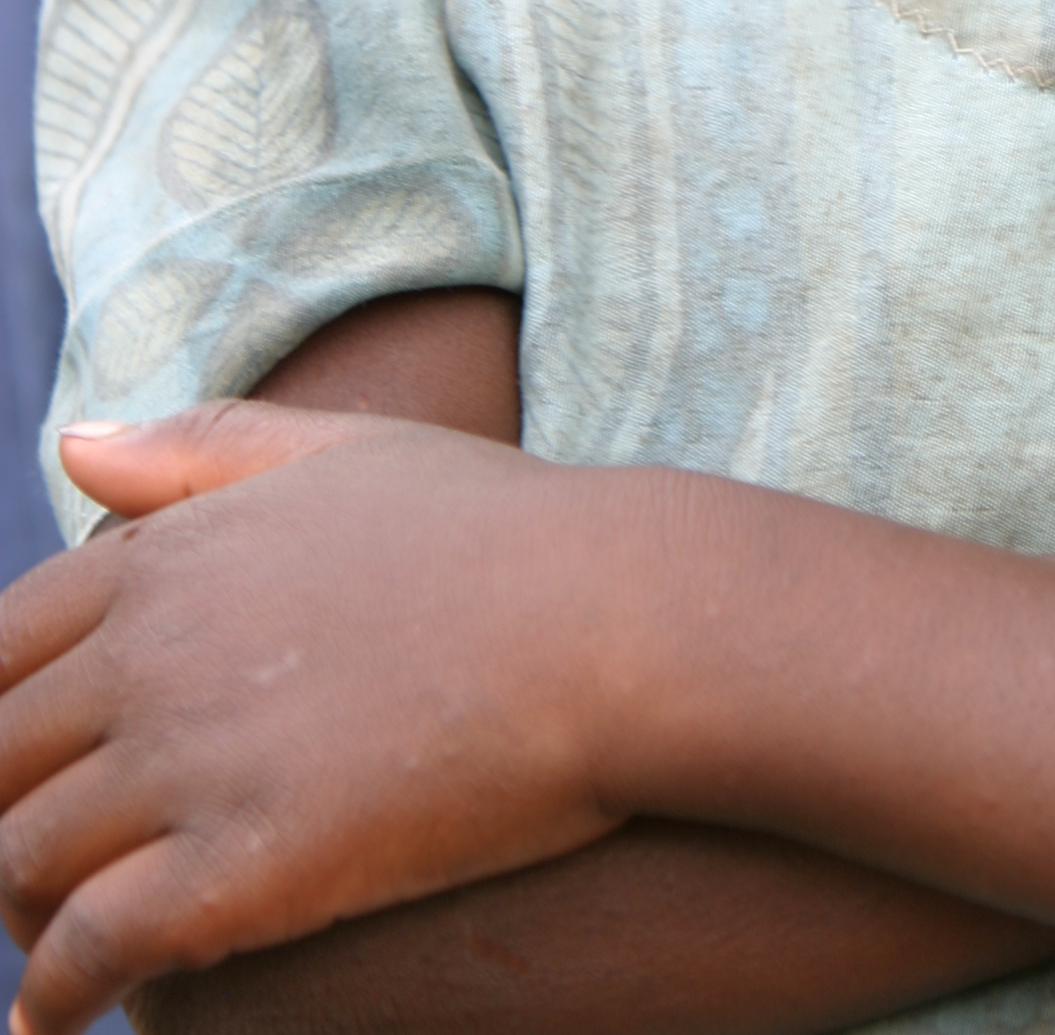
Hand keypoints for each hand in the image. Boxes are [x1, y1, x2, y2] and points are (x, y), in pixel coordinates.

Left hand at [0, 407, 668, 1034]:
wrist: (623, 623)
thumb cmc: (504, 533)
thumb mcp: (347, 451)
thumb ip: (201, 447)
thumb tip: (67, 446)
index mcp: (168, 554)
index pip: (1, 649)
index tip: (25, 767)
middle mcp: (155, 651)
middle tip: (34, 875)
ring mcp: (194, 760)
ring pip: (20, 861)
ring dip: (20, 915)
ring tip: (52, 955)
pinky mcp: (246, 870)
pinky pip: (90, 953)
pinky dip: (56, 998)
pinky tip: (66, 1024)